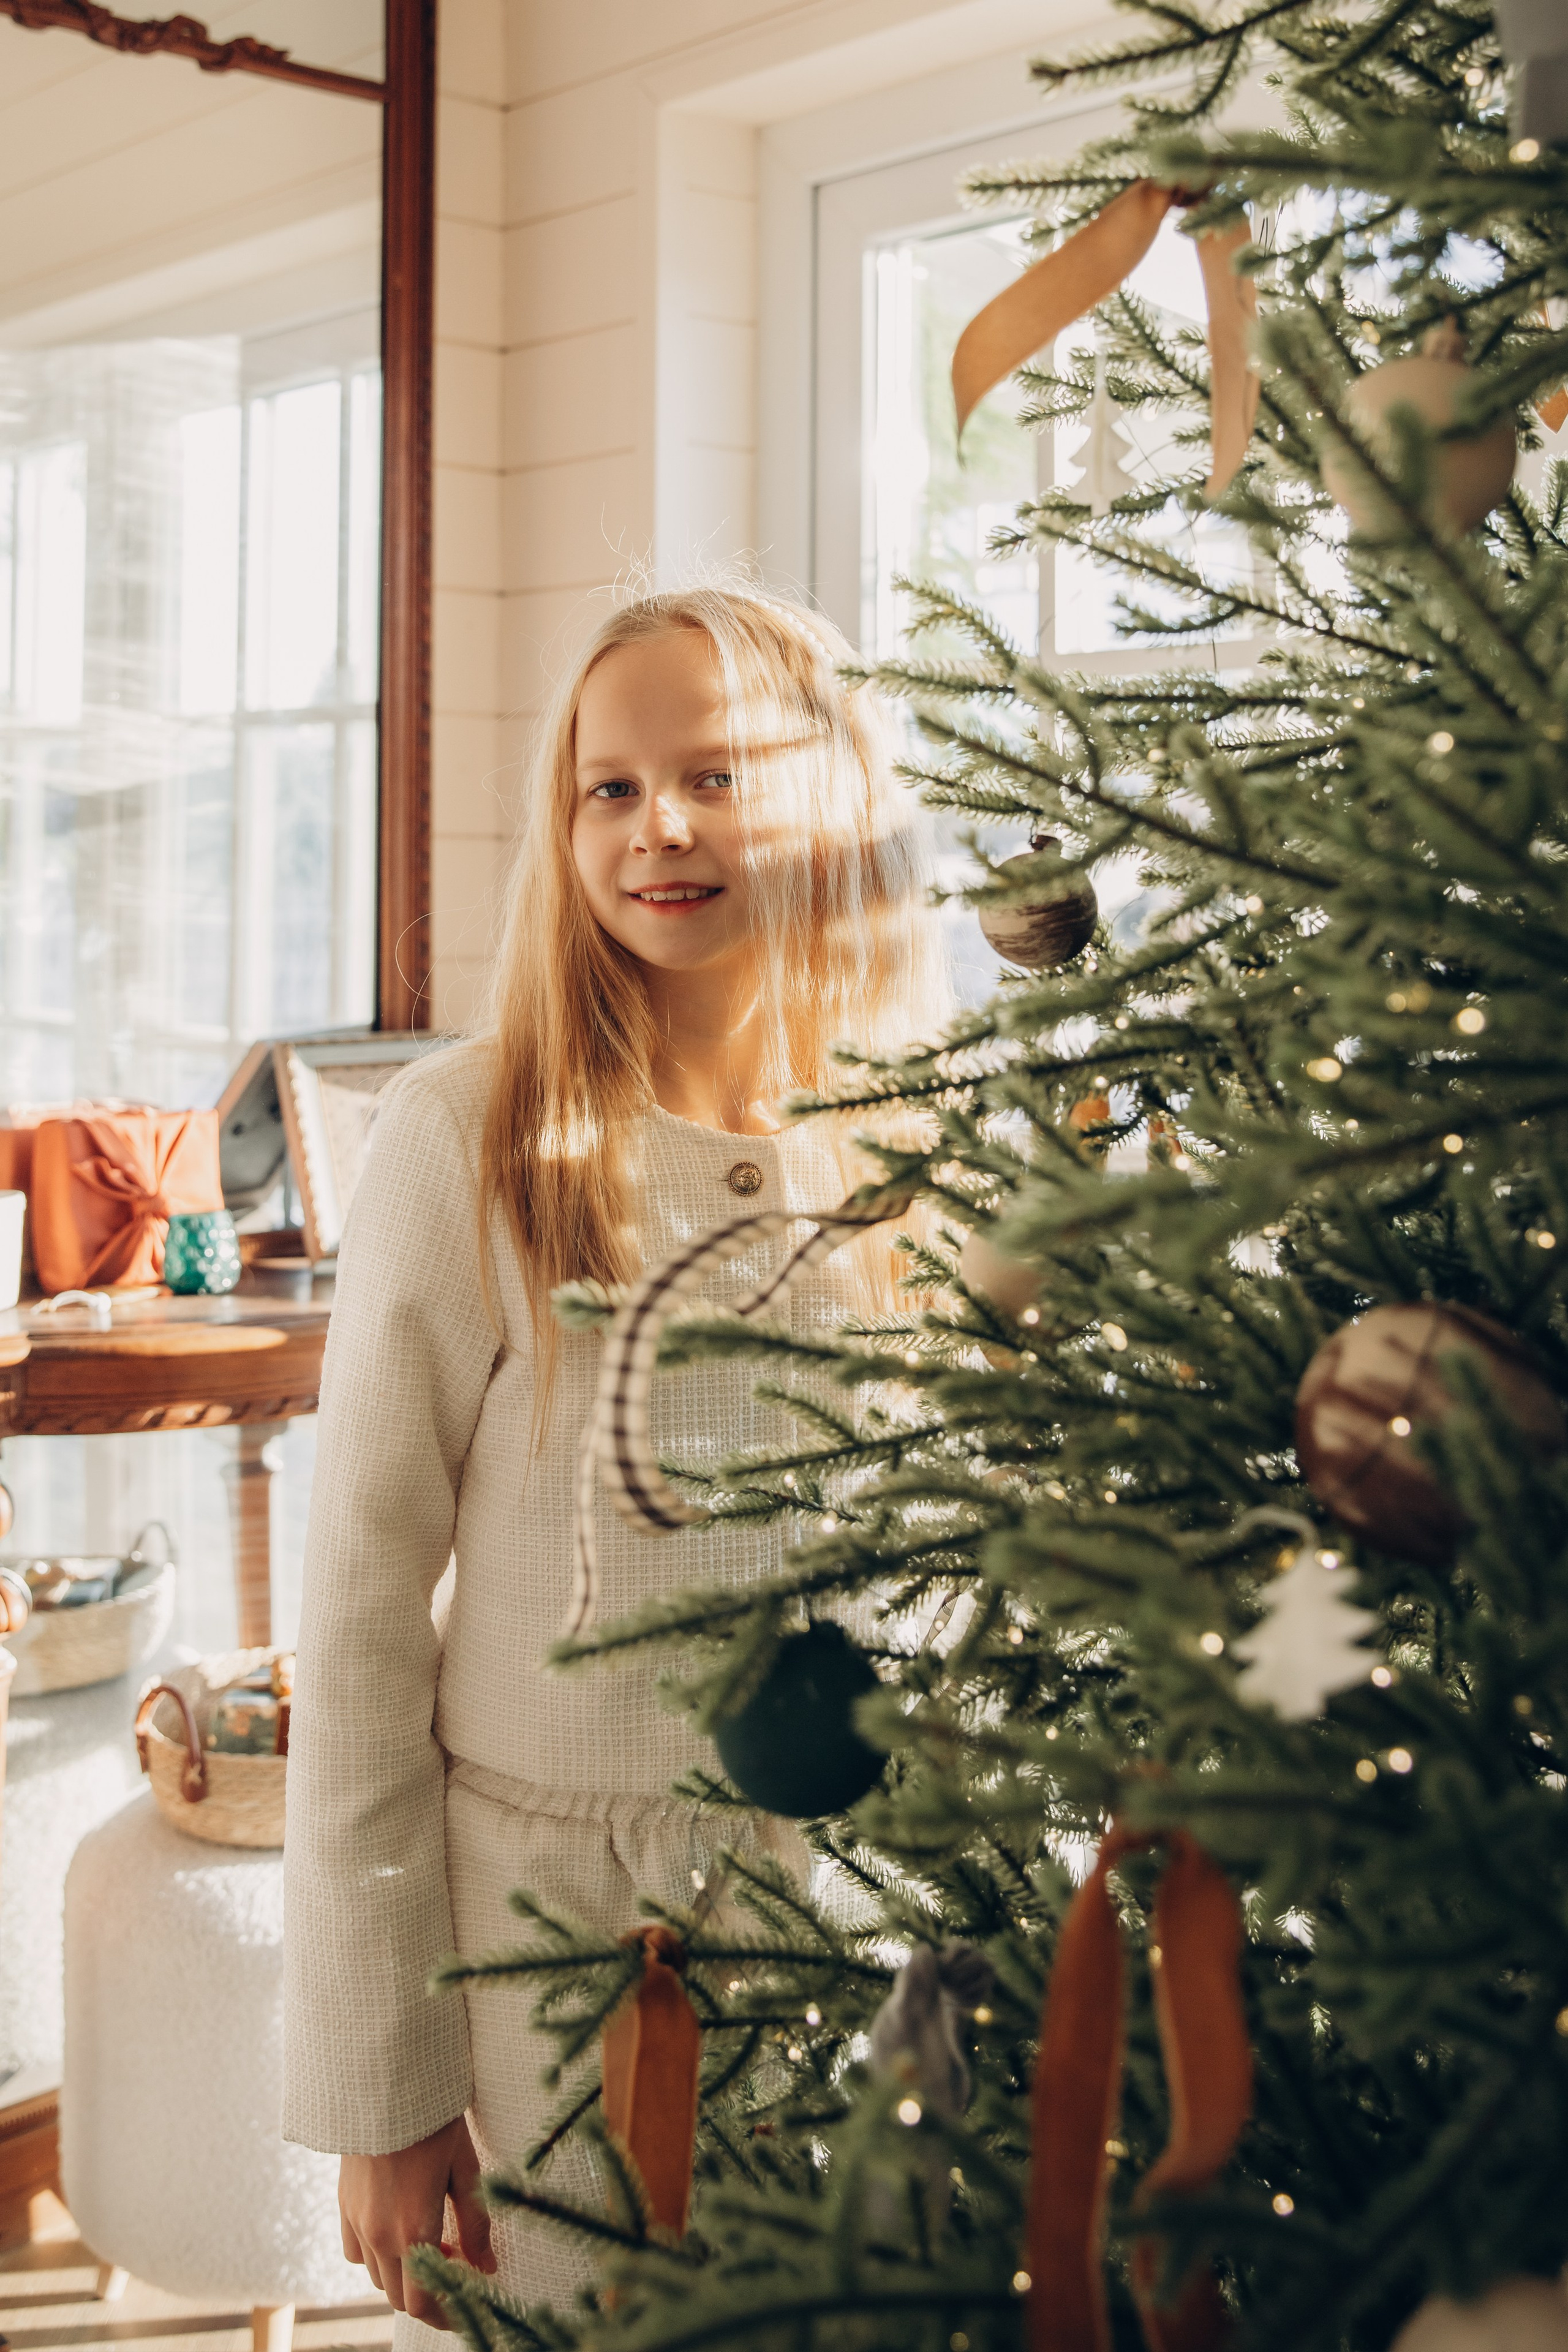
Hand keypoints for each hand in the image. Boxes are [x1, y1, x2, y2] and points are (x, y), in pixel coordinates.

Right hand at [339, 2114, 495, 2326]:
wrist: (386, 2082)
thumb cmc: (434, 2122)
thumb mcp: (465, 2169)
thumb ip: (476, 2224)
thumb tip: (487, 2267)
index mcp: (413, 2230)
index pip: (423, 2303)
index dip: (444, 2316)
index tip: (464, 2307)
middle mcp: (379, 2235)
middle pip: (399, 2296)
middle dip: (429, 2293)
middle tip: (458, 2262)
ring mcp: (356, 2221)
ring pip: (377, 2276)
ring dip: (404, 2273)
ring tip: (432, 2239)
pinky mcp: (342, 2204)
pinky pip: (355, 2251)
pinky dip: (376, 2254)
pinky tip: (397, 2226)